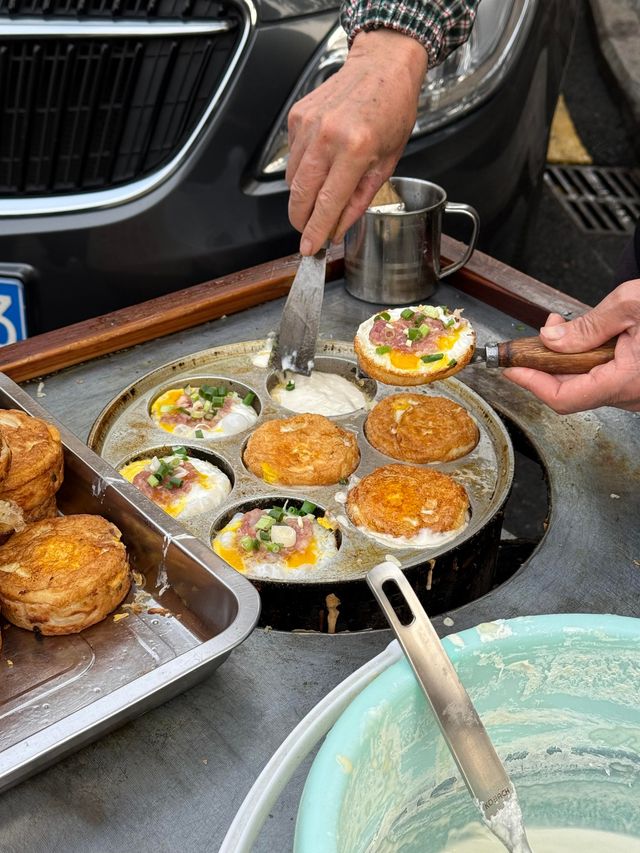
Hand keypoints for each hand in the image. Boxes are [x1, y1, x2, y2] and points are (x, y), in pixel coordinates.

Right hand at [286, 29, 427, 254]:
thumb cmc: (392, 110)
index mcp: (356, 149)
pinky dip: (302, 169)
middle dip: (301, 220)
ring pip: (292, 179)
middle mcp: (328, 135)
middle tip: (307, 232)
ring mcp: (309, 124)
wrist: (382, 65)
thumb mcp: (387, 163)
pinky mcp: (297, 116)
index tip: (309, 249)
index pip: (327, 203)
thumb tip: (337, 228)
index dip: (315, 231)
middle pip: (300, 194)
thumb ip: (359, 200)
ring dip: (302, 196)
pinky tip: (320, 163)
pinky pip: (292, 156)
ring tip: (320, 194)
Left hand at [503, 279, 639, 412]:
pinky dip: (587, 362)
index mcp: (628, 380)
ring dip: (567, 361)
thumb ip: (587, 325)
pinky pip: (603, 380)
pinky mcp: (638, 387)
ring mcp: (637, 394)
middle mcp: (633, 395)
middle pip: (571, 392)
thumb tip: (552, 339)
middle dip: (546, 364)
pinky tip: (586, 340)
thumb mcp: (631, 305)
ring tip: (562, 331)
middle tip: (533, 339)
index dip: (531, 383)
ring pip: (586, 386)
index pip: (564, 397)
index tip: (511, 368)